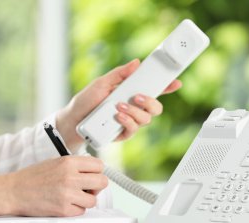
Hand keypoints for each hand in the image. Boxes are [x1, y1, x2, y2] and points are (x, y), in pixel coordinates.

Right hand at [0, 156, 107, 217]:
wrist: (14, 191)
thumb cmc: (34, 177)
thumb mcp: (56, 162)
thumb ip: (76, 165)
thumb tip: (95, 171)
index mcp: (69, 162)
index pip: (99, 165)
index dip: (98, 172)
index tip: (93, 176)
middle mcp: (70, 177)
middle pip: (102, 182)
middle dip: (97, 186)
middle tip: (88, 188)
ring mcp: (67, 194)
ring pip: (93, 200)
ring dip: (86, 200)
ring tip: (75, 196)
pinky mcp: (63, 209)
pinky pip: (81, 211)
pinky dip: (76, 209)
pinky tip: (66, 203)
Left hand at [56, 59, 181, 151]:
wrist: (72, 121)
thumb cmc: (86, 100)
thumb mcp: (101, 83)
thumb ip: (119, 74)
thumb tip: (136, 63)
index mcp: (131, 93)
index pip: (154, 90)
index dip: (167, 87)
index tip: (176, 82)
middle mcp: (134, 108)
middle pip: (156, 108)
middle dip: (151, 102)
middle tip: (137, 97)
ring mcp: (130, 121)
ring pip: (146, 119)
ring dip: (135, 112)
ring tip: (119, 107)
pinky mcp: (123, 133)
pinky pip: (134, 130)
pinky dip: (127, 122)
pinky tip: (117, 117)